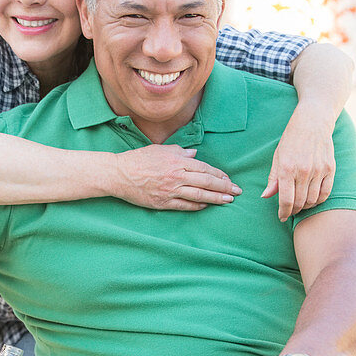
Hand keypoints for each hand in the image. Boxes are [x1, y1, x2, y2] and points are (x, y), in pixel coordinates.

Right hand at [113, 144, 240, 209]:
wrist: (118, 174)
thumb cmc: (138, 159)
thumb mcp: (160, 149)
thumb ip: (180, 151)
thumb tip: (195, 154)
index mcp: (177, 161)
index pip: (205, 169)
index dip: (220, 175)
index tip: (230, 179)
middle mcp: (176, 176)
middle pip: (206, 183)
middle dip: (225, 188)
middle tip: (237, 192)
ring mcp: (170, 191)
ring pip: (199, 196)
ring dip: (216, 199)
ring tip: (228, 201)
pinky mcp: (162, 202)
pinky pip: (184, 206)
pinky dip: (197, 206)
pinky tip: (206, 206)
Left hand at [262, 107, 334, 221]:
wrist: (313, 122)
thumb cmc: (291, 139)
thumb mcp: (277, 157)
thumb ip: (273, 179)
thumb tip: (266, 196)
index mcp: (287, 169)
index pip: (286, 200)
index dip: (283, 212)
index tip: (281, 217)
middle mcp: (303, 171)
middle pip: (300, 202)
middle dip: (293, 211)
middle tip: (290, 212)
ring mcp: (319, 171)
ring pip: (313, 200)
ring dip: (306, 207)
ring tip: (300, 205)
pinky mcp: (330, 169)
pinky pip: (326, 193)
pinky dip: (319, 200)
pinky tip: (312, 200)